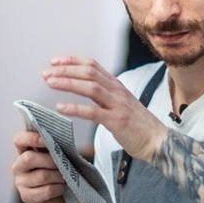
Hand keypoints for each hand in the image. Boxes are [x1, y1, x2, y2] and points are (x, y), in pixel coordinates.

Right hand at [12, 130, 69, 202]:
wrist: (62, 199)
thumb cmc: (61, 173)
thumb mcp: (59, 157)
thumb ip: (56, 148)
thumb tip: (63, 142)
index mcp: (24, 151)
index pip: (19, 140)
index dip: (30, 138)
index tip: (45, 139)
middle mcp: (19, 166)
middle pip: (29, 158)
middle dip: (50, 160)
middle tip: (63, 164)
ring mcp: (20, 182)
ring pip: (42, 176)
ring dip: (58, 176)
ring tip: (65, 177)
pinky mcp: (27, 197)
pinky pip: (46, 190)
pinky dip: (58, 188)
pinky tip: (61, 188)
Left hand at [42, 57, 167, 161]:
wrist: (158, 141)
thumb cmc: (137, 125)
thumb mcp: (121, 104)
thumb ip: (105, 95)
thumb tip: (85, 89)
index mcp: (116, 85)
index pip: (92, 65)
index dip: (72, 61)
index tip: (55, 62)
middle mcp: (117, 91)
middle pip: (89, 72)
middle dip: (65, 70)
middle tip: (46, 73)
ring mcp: (118, 105)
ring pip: (90, 87)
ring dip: (68, 83)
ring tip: (50, 83)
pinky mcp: (117, 121)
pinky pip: (93, 112)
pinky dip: (75, 108)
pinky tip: (60, 108)